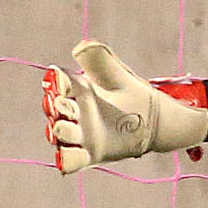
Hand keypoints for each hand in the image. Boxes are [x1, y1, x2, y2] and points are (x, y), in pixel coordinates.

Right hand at [42, 40, 207, 174]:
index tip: (55, 79)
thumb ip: (100, 60)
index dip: (54, 82)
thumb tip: (81, 47)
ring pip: (61, 135)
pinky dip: (67, 159)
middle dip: (54, 107)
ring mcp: (78, 135)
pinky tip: (64, 159)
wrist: (153, 119)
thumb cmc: (130, 92)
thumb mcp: (117, 74)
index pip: (58, 83)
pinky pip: (72, 159)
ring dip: (59, 132)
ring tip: (60, 128)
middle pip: (56, 110)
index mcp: (75, 89)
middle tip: (56, 103)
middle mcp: (71, 112)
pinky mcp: (88, 154)